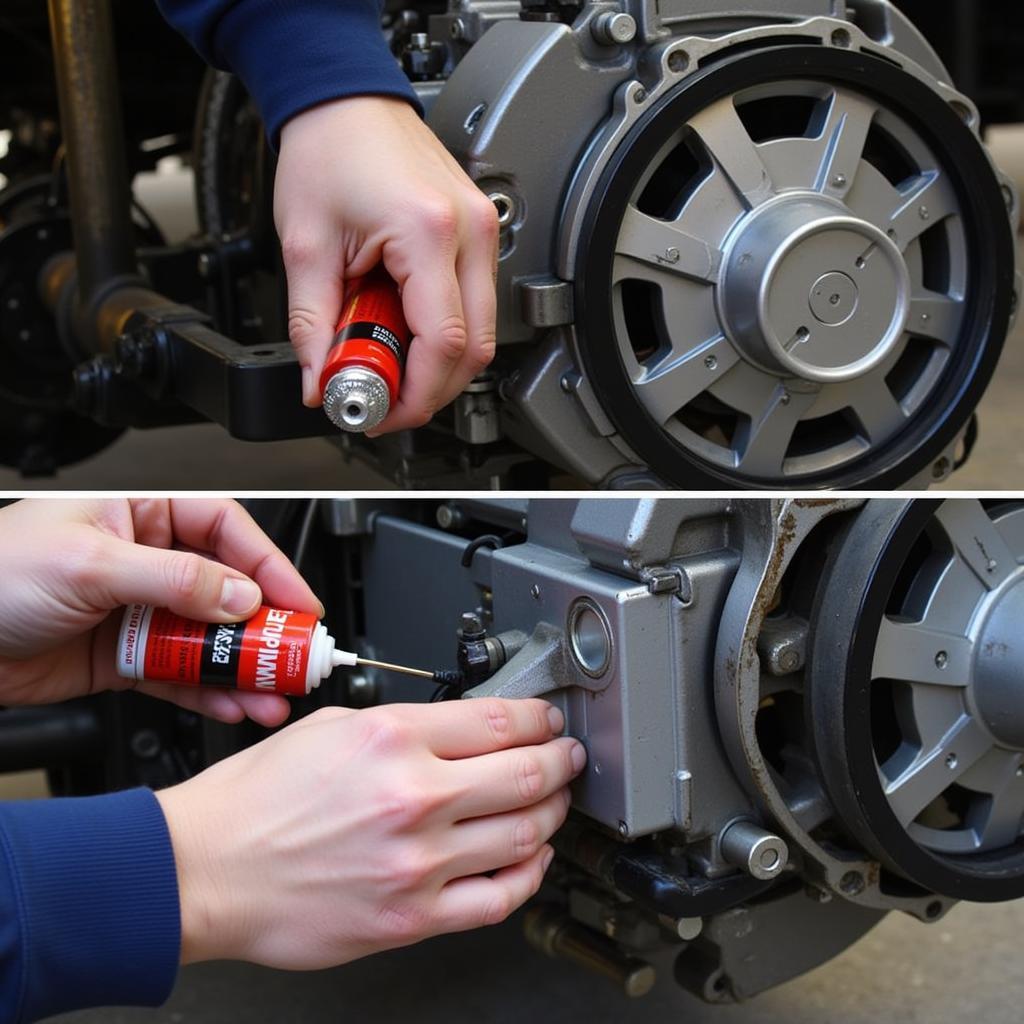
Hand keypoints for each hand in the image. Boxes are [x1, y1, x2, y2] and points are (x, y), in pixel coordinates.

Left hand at [0, 499, 320, 726]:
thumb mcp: (93, 566)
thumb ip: (176, 579)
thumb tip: (241, 596)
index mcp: (141, 512)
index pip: (226, 530)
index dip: (269, 565)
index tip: (298, 602)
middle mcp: (146, 556)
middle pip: (227, 588)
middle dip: (265, 624)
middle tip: (296, 654)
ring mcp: (138, 608)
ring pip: (209, 636)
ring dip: (243, 666)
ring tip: (273, 691)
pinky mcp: (125, 654)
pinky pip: (180, 671)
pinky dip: (208, 690)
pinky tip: (233, 703)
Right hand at [157, 699, 585, 967]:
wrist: (207, 868)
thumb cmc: (258, 798)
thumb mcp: (332, 727)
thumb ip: (405, 725)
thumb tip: (463, 728)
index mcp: (393, 739)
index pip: (501, 721)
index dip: (541, 719)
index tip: (549, 721)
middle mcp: (413, 796)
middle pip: (526, 774)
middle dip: (561, 762)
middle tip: (568, 757)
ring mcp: (418, 861)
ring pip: (524, 833)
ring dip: (552, 814)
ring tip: (554, 803)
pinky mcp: (413, 916)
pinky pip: (498, 897)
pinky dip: (529, 875)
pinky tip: (531, 859)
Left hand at [275, 95, 498, 433]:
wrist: (345, 102)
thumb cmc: (328, 150)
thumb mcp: (306, 247)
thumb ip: (312, 327)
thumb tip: (321, 382)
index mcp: (428, 232)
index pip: (443, 344)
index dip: (415, 394)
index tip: (380, 411)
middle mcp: (470, 232)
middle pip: (475, 350)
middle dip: (429, 389)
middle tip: (383, 398)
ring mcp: (483, 231)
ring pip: (482, 334)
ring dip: (436, 364)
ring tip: (386, 358)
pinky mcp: (479, 234)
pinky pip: (475, 305)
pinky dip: (442, 334)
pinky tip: (405, 330)